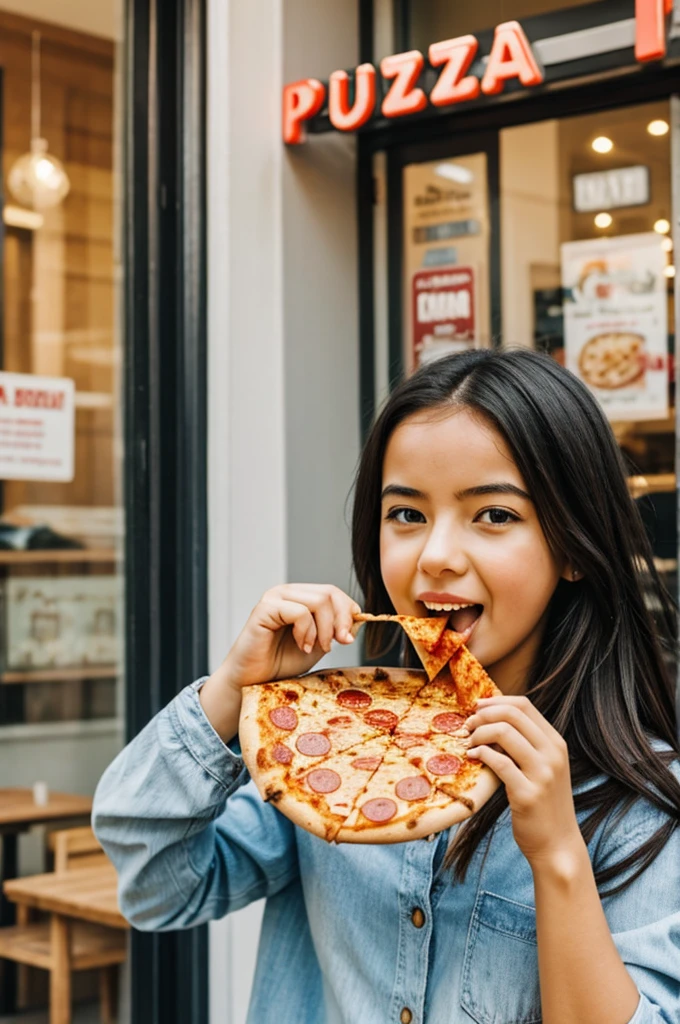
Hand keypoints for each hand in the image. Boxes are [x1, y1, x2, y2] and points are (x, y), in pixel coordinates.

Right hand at [221, 584, 361, 691]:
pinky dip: (307, 632)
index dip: (347, 612)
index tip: (349, 637)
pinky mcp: (264, 609)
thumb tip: (359, 617)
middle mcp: (287, 592)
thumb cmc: (281, 662)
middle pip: (329, 593)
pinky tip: (301, 646)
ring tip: (314, 648)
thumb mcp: (319, 644)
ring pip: (318, 601)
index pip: (332, 591)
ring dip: (324, 629)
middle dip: (340, 620)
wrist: (254, 681)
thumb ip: (336, 630)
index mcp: (300, 596)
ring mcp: (274, 598)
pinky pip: (299, 612)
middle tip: (339, 644)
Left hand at [465, 696, 582, 868]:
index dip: (496, 701)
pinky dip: (480, 754)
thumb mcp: (543, 768)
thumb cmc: (544, 804)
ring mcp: (543, 774)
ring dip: (479, 733)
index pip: (525, 705)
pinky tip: (472, 757)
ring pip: (504, 732)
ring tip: (469, 743)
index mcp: (556, 743)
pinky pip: (499, 762)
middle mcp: (553, 754)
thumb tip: (493, 719)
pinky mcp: (528, 794)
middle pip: (513, 714)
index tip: (477, 708)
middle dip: (484, 715)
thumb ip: (526, 744)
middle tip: (468, 725)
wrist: (558, 845)